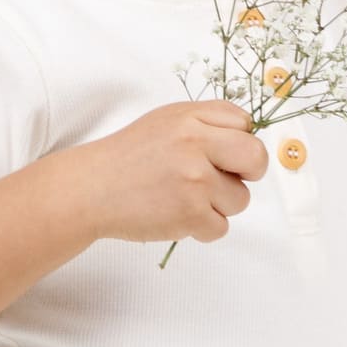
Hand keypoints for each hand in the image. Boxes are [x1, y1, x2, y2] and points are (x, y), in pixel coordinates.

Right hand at [77, 99, 269, 247]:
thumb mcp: (166, 121)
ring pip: (240, 199)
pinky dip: (203, 228)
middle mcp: (195, 145)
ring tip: (186, 198)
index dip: (239, 140)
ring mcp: (194, 180)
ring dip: (219, 204)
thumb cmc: (128, 157)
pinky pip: (221, 227)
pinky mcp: (190, 213)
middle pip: (256, 159)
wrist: (91, 189)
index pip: (244, 123)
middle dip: (250, 172)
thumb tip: (246, 135)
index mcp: (190, 118)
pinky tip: (178, 215)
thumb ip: (206, 122)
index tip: (225, 153)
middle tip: (228, 179)